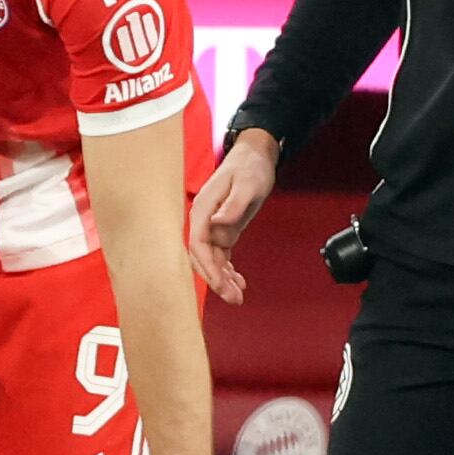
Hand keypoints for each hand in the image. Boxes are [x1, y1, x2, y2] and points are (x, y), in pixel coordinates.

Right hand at [187, 129, 277, 304]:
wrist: (255, 156)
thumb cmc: (250, 167)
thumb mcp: (247, 184)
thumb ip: (232, 205)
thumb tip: (216, 224)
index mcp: (203, 209)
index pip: (199, 245)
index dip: (208, 268)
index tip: (222, 285)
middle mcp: (203, 220)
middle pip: (202, 256)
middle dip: (215, 280)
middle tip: (234, 299)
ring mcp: (212, 225)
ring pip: (212, 258)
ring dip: (223, 278)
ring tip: (239, 296)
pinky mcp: (223, 227)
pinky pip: (221, 254)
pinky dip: (228, 269)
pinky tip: (239, 281)